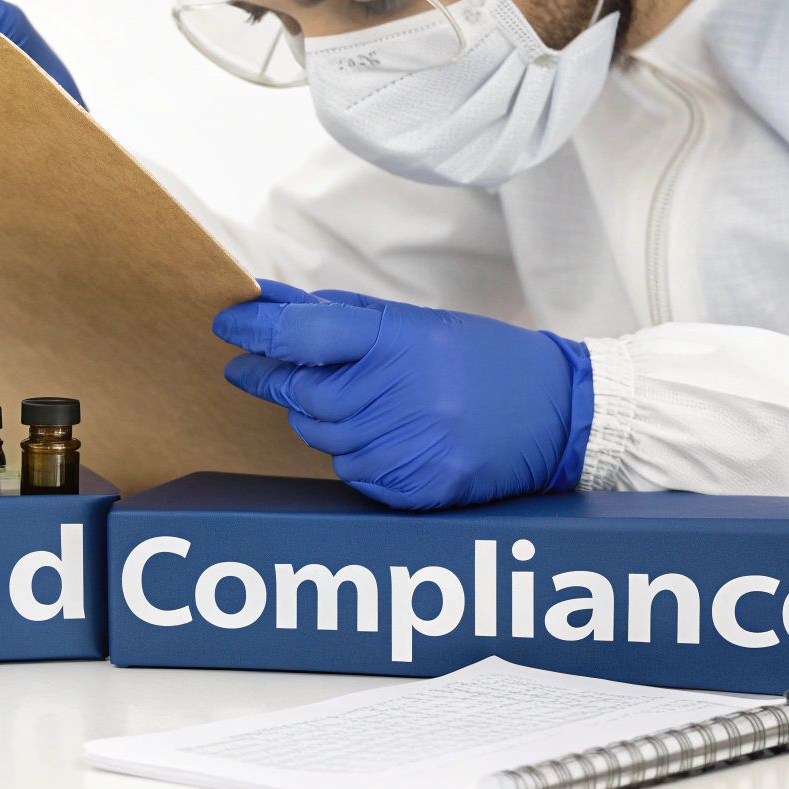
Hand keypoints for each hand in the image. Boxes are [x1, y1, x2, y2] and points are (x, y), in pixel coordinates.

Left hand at [213, 280, 593, 509]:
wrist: (561, 413)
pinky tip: (387, 436)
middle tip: (260, 366)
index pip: (301, 335)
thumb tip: (268, 301)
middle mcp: (399, 395)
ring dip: (320, 418)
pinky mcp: (417, 487)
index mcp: (398, 343)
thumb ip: (336, 315)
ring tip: (358, 401)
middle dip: (277, 378)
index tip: (227, 323)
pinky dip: (356, 455)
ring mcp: (409, 446)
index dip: (254, 330)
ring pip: (320, 437)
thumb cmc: (482, 359)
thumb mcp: (414, 323)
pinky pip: (352, 473)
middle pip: (300, 393)